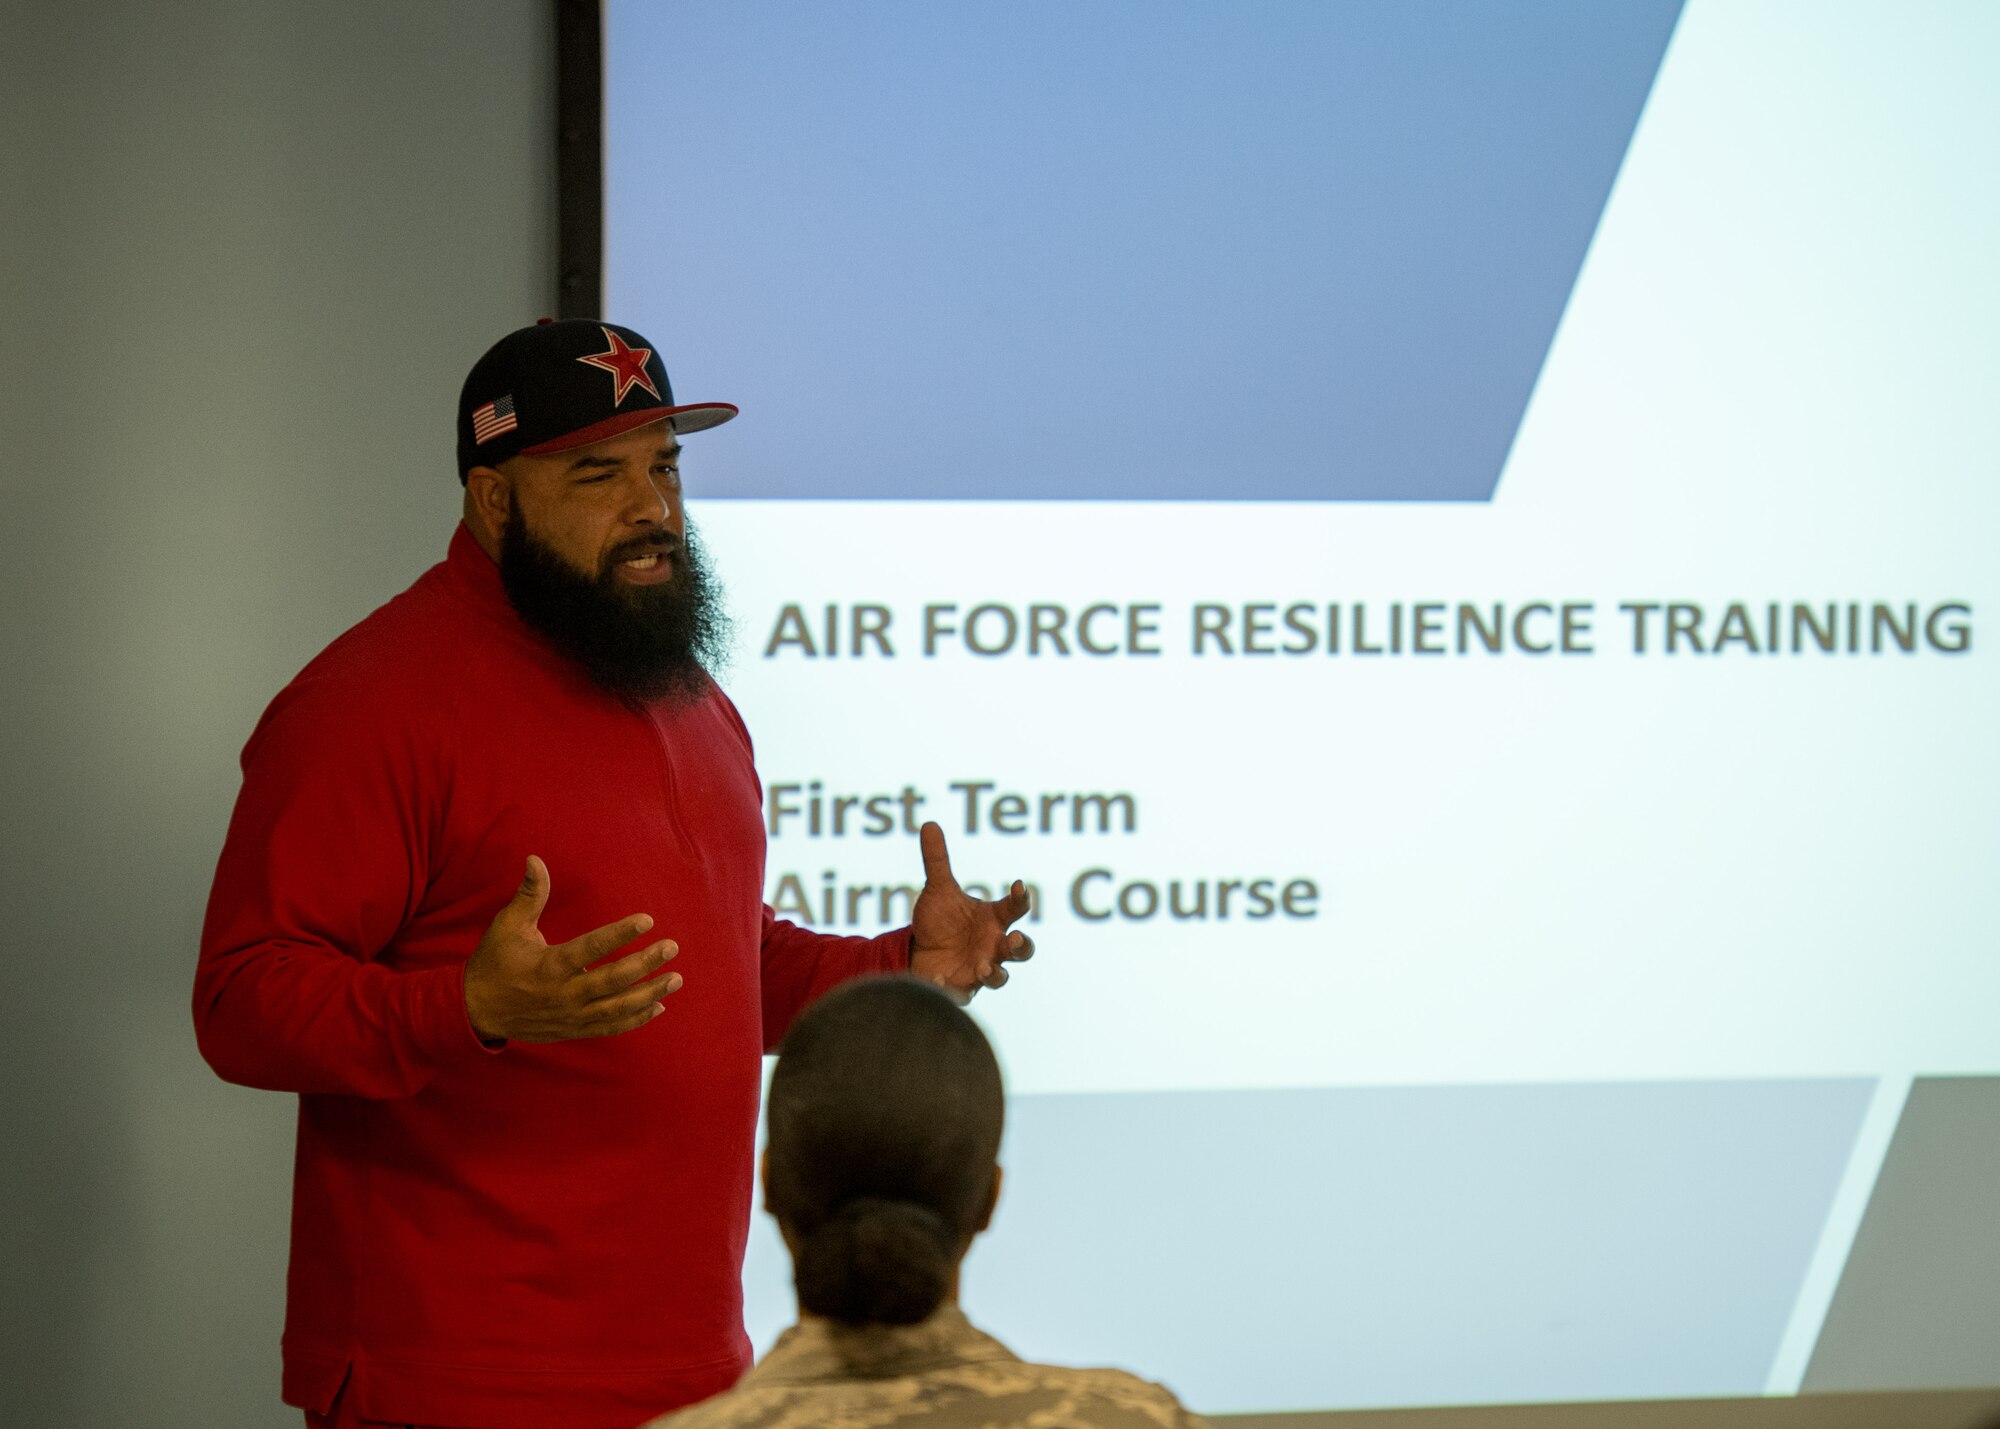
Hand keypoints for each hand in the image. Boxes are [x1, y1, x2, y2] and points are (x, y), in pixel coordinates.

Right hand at [463, 856, 680, 1041]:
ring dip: (649, 994)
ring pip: (616, 1008)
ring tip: (675, 979)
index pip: (591, 948)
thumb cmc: (495, 962)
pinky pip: (610, 1027)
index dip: (620, 933)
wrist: (476, 1011)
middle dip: (645, 964)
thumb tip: (535, 859)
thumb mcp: (508, 925)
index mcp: (548, 965)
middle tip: (672, 947)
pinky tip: (658, 1006)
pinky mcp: (573, 1030)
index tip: (648, 919)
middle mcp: (563, 994)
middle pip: (612, 981)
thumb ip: (530, 894)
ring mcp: (570, 1016)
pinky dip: (635, 1019)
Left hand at [909, 822, 1035, 1003]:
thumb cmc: (939, 922)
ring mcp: (981, 969)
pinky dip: (951, 987)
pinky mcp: (963, 988)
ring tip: (984, 967)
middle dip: (1022, 946)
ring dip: (996, 973)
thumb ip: (937, 860)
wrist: (920, 954)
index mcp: (993, 919)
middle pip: (1022, 950)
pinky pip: (963, 992)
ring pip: (1000, 977)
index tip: (1018, 884)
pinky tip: (936, 978)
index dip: (1020, 897)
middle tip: (1015, 940)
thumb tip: (929, 824)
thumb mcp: (937, 890)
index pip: (1015, 908)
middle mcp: (993, 946)